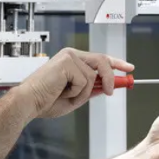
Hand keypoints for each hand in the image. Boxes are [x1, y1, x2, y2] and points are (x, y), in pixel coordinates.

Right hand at [18, 48, 133, 118]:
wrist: (29, 103)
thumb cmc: (45, 101)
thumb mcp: (75, 97)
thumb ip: (91, 90)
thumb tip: (107, 86)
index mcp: (72, 61)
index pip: (99, 58)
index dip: (116, 63)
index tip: (129, 68)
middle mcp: (71, 55)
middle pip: (102, 61)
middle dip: (111, 77)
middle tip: (111, 91)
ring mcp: (69, 57)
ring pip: (93, 76)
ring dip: (84, 92)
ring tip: (68, 96)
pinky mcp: (67, 62)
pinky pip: (85, 81)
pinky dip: (77, 92)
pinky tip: (62, 92)